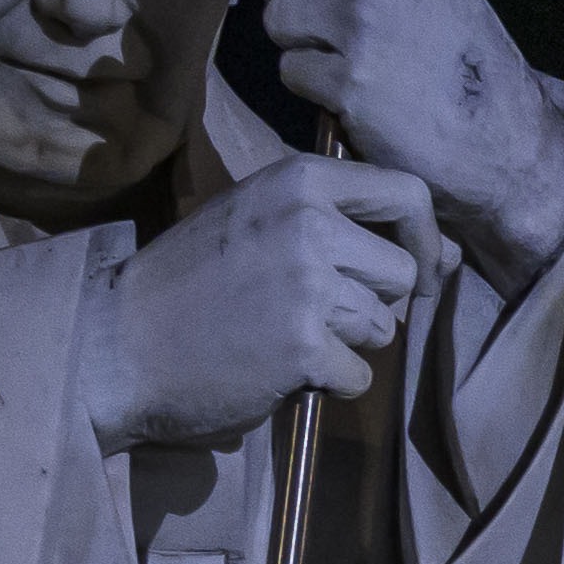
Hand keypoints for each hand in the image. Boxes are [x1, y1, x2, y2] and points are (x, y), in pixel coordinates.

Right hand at [89, 153, 449, 450]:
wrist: (115, 344)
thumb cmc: (191, 286)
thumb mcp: (259, 222)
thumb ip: (343, 224)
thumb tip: (449, 255)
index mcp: (299, 180)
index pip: (408, 193)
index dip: (425, 239)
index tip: (415, 271)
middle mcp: (309, 222)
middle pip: (403, 273)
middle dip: (373, 304)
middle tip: (311, 314)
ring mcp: (308, 283)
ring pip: (383, 327)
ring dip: (346, 344)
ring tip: (281, 335)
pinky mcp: (304, 344)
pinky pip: (359, 376)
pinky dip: (326, 383)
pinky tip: (274, 368)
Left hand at [245, 0, 563, 286]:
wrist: (501, 132)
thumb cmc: (454, 47)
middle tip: (329, 16)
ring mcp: (362, 24)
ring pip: (275, 15)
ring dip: (302, 43)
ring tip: (353, 58)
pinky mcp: (348, 80)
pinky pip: (290, 69)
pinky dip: (314, 86)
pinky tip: (356, 92)